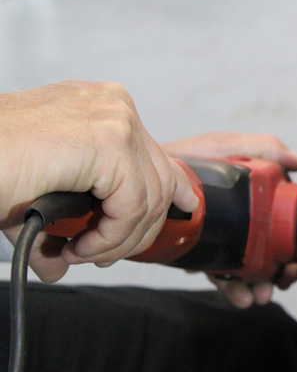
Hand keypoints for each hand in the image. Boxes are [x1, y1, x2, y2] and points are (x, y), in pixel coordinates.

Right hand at [0, 82, 198, 282]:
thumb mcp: (36, 195)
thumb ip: (60, 223)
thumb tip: (59, 266)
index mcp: (100, 107)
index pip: (155, 151)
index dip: (175, 186)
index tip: (184, 208)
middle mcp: (113, 105)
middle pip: (158, 178)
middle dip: (135, 229)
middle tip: (98, 254)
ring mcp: (114, 119)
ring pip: (149, 198)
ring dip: (117, 241)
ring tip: (79, 254)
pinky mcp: (108, 142)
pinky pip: (132, 205)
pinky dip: (110, 237)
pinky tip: (80, 247)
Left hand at [163, 132, 296, 306]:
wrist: (144, 175)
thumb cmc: (187, 156)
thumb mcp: (226, 147)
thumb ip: (263, 148)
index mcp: (259, 197)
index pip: (286, 224)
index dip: (295, 245)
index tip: (294, 259)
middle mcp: (246, 220)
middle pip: (273, 251)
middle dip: (279, 272)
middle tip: (277, 282)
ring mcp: (226, 238)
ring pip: (250, 268)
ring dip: (257, 285)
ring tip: (256, 295)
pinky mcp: (206, 251)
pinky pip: (223, 274)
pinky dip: (233, 288)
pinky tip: (239, 296)